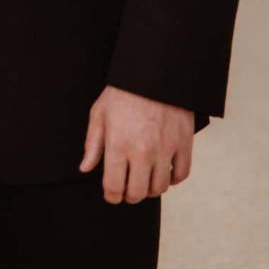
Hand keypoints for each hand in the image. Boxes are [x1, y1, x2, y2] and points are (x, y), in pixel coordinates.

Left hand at [80, 85, 193, 203]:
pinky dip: (172, 179)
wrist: (154, 73)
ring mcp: (165, 149)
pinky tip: (163, 171)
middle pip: (138, 193)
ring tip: (144, 178)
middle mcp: (142, 152)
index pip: (114, 187)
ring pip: (160, 188)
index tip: (111, 194)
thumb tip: (85, 168)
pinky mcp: (183, 144)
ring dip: (150, 188)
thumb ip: (92, 144)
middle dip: (129, 196)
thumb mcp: (99, 114)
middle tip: (127, 188)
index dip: (111, 196)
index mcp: (118, 144)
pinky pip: (181, 175)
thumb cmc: (123, 93)